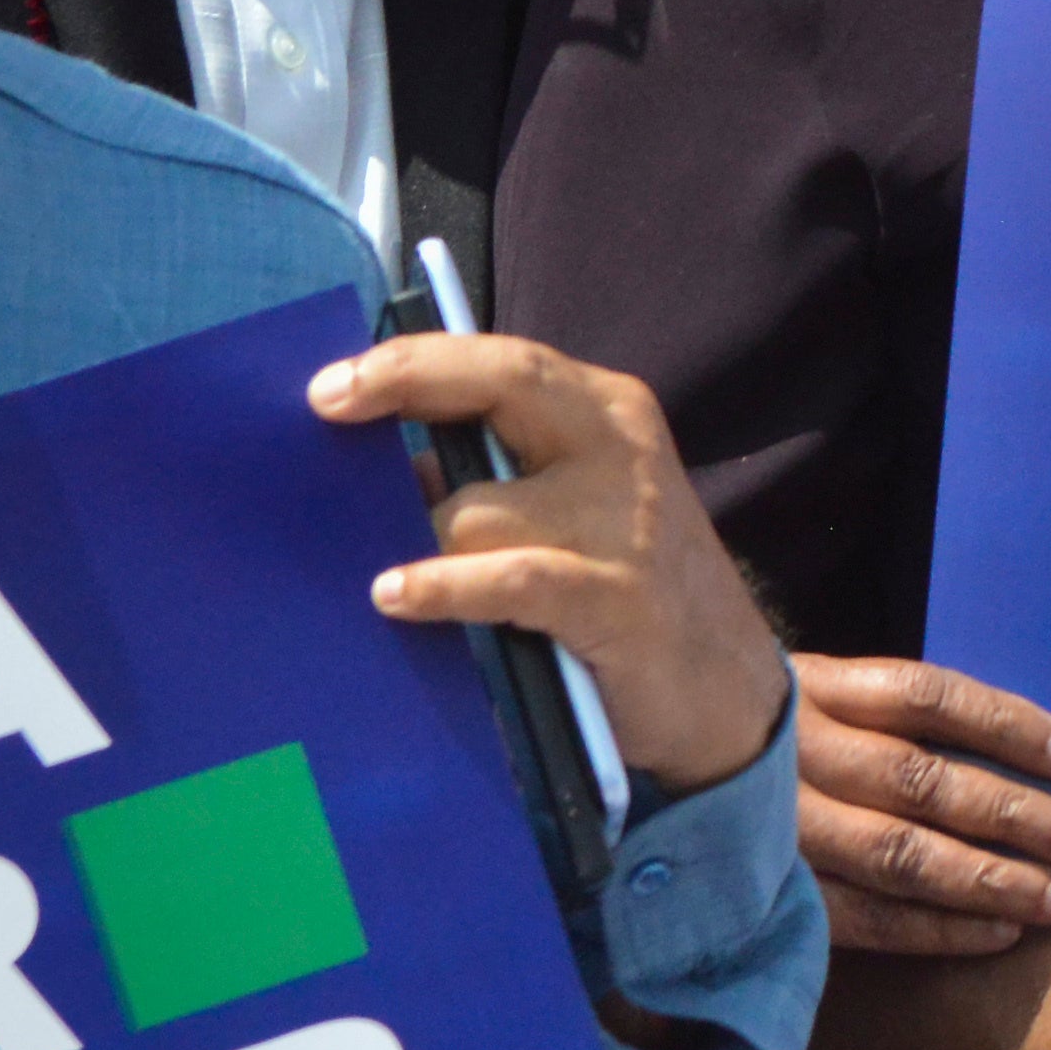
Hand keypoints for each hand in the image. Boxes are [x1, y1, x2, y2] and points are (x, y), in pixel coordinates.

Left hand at [314, 334, 799, 797]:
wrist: (722, 688)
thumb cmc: (624, 590)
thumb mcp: (573, 512)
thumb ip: (495, 481)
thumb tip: (388, 472)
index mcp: (607, 415)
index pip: (505, 361)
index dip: (417, 360)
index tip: (334, 382)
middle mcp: (620, 449)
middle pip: (505, 381)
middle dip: (410, 378)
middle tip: (328, 400)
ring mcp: (623, 522)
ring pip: (478, 507)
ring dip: (415, 536)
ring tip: (367, 567)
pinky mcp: (614, 598)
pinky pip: (508, 578)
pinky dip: (443, 585)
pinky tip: (395, 595)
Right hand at [794, 652, 1050, 957]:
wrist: (660, 784)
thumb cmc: (776, 736)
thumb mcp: (820, 695)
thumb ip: (895, 712)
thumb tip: (1031, 746)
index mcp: (816, 689)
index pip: (924, 696)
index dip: (1003, 724)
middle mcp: (795, 756)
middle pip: (920, 781)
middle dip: (1012, 814)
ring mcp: (778, 829)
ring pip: (897, 855)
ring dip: (988, 879)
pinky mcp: (769, 895)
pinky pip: (864, 918)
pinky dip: (937, 930)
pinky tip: (998, 933)